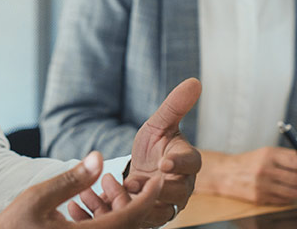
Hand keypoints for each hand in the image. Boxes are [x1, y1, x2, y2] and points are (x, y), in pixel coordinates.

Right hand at [0, 151, 163, 227]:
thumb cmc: (13, 227)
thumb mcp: (37, 198)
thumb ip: (71, 179)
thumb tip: (98, 157)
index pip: (131, 217)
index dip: (149, 196)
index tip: (158, 179)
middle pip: (127, 225)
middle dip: (131, 200)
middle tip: (126, 180)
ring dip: (117, 211)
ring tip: (103, 190)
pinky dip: (104, 220)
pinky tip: (86, 206)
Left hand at [124, 77, 201, 224]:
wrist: (142, 171)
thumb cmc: (155, 146)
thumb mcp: (160, 124)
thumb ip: (175, 106)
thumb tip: (195, 81)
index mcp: (188, 162)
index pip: (191, 163)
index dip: (179, 163)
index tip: (165, 163)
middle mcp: (182, 187)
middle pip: (177, 193)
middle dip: (157, 190)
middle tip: (136, 182)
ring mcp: (167, 205)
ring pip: (158, 211)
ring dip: (137, 203)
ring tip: (117, 190)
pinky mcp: (149, 218)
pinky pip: (139, 220)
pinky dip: (120, 211)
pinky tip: (101, 201)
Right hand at [199, 146, 296, 204]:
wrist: (226, 174)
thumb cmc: (251, 161)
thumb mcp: (270, 153)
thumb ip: (294, 154)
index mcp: (268, 155)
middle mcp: (265, 170)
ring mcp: (262, 186)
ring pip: (294, 192)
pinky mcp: (260, 198)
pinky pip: (284, 200)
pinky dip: (292, 196)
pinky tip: (291, 191)